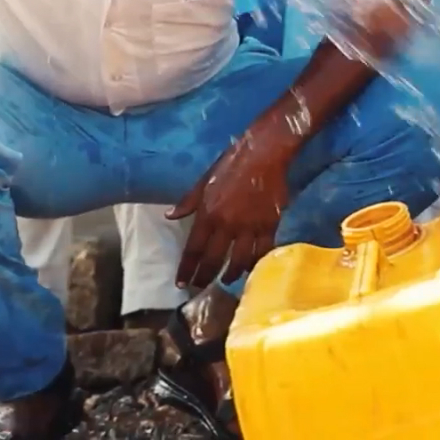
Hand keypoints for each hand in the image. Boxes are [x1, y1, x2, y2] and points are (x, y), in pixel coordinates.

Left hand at [168, 134, 293, 286]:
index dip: (186, 269)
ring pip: (239, 261)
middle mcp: (227, 225)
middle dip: (204, 277)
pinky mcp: (270, 225)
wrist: (264, 153)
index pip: (193, 249)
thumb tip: (170, 216)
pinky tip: (251, 268)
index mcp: (208, 214)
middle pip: (214, 260)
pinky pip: (262, 251)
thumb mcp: (204, 180)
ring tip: (226, 280)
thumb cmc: (232, 164)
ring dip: (230, 275)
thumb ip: (188, 201)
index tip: (181, 283)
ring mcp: (250, 227)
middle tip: (199, 287)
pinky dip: (255, 262)